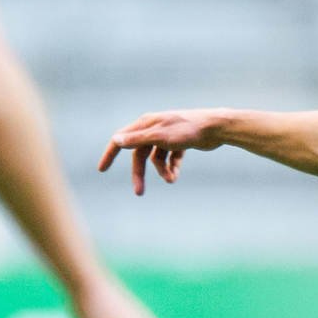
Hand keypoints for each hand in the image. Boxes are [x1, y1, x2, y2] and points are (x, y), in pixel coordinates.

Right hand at [97, 109, 227, 195]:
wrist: (215, 128)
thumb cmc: (187, 130)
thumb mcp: (160, 137)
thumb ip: (138, 140)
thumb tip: (116, 140)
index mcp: (145, 124)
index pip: (121, 140)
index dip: (110, 154)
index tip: (102, 169)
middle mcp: (153, 128)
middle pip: (139, 155)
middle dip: (140, 173)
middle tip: (139, 193)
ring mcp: (167, 136)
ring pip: (156, 159)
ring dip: (162, 171)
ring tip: (171, 179)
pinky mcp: (179, 142)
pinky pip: (170, 159)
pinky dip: (172, 167)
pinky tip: (176, 175)